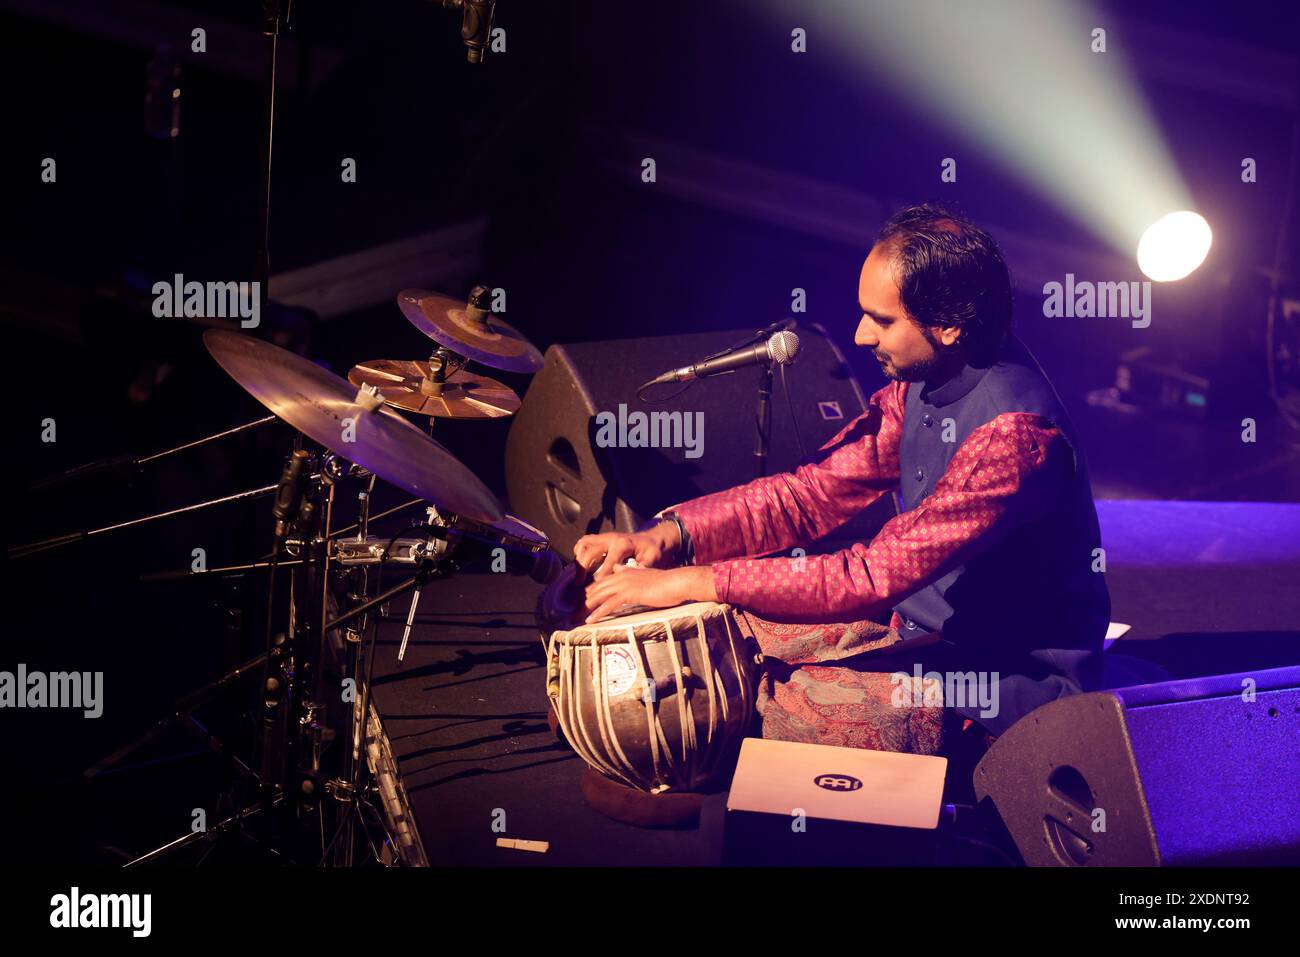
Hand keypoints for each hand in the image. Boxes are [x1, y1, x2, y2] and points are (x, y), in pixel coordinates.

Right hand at [573, 522, 680, 580]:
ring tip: (577, 575)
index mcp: (623, 544)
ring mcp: (606, 537)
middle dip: (582, 568)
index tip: (596, 589)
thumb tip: (634, 579)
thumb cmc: (653, 550)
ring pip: (584, 543)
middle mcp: (612, 538)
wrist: (653, 538)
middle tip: (578, 584)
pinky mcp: (603, 538)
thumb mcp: (653, 558)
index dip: (601, 576)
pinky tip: (581, 564)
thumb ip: (644, 567)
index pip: (608, 561)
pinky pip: (585, 541)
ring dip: (579, 558)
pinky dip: (579, 551)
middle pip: (590, 550)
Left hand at [583, 565, 716, 623]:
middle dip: (582, 600)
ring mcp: (624, 583)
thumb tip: (621, 570)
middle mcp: (621, 575)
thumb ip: (632, 574)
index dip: (590, 592)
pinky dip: (598, 613)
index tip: (580, 602)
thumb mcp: (646, 576)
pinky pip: (609, 604)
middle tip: (572, 612)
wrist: (676, 582)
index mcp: (624, 571)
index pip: (601, 581)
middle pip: (596, 588)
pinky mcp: (629, 593)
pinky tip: (590, 620)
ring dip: (585, 607)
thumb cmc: (665, 583)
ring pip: (599, 595)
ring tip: (575, 617)